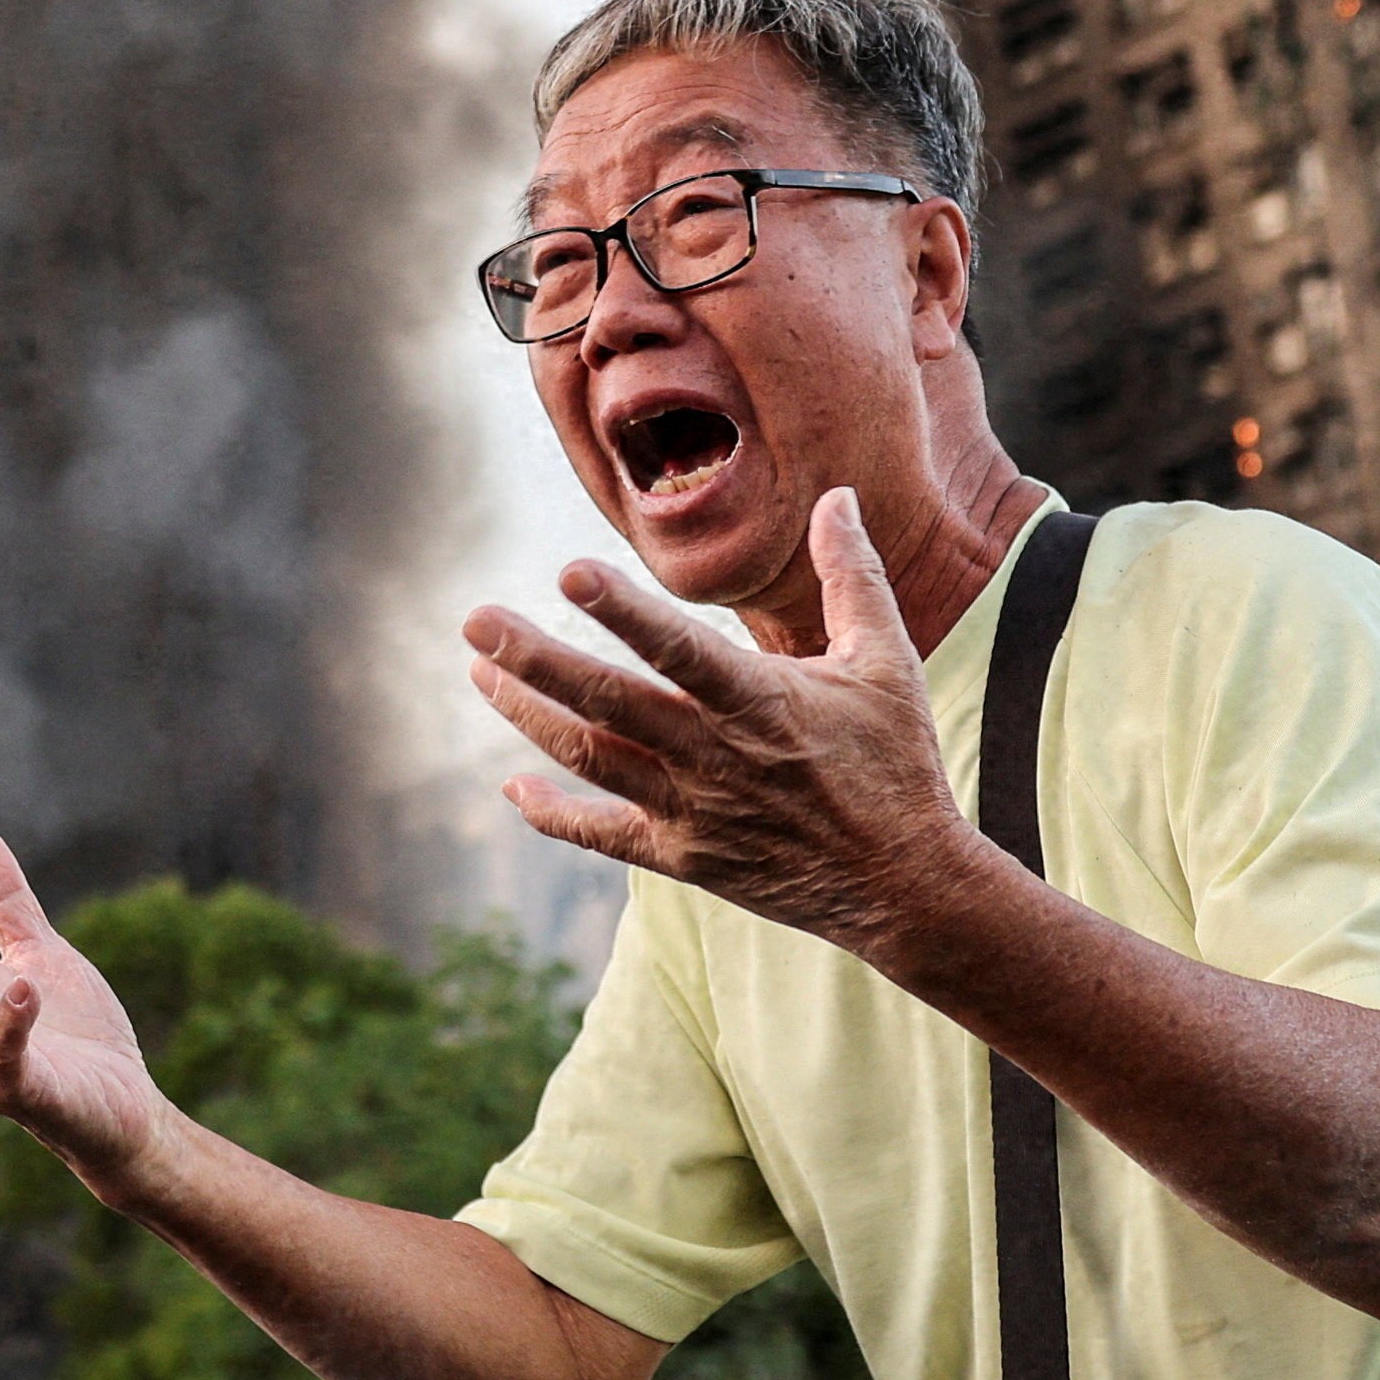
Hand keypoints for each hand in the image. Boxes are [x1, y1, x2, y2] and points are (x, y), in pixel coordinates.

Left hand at [463, 487, 991, 965]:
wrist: (904, 885)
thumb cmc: (895, 761)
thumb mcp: (886, 662)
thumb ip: (853, 575)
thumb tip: (837, 495)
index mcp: (762, 702)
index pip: (681, 650)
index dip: (624, 612)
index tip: (568, 571)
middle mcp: (716, 757)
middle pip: (609, 703)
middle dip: (536, 661)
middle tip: (476, 620)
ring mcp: (693, 811)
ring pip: (592, 759)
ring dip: (529, 715)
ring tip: (477, 672)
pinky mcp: (683, 858)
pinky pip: (602, 835)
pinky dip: (553, 815)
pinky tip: (513, 789)